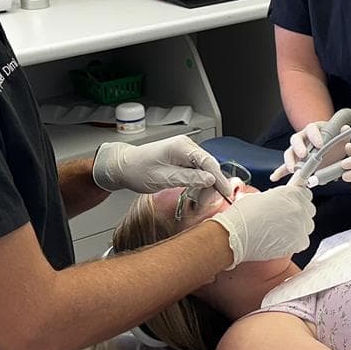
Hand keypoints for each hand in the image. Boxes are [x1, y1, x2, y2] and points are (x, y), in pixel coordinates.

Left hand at [93, 136, 233, 196]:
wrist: (124, 166)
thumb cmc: (138, 170)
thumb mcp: (164, 178)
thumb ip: (188, 179)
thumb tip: (210, 180)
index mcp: (181, 147)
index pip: (208, 162)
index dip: (220, 179)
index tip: (226, 193)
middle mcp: (186, 146)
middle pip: (209, 166)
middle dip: (213, 186)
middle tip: (209, 203)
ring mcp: (185, 151)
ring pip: (205, 170)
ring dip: (206, 186)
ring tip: (201, 201)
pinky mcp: (183, 159)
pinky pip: (198, 170)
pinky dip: (200, 183)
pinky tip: (197, 194)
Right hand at [208, 186, 315, 267]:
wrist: (236, 234)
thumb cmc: (243, 215)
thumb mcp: (261, 196)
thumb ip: (278, 197)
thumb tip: (281, 201)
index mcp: (291, 193)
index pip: (306, 194)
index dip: (298, 199)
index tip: (293, 204)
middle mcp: (299, 208)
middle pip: (309, 211)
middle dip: (299, 214)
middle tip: (284, 218)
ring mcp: (300, 226)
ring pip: (307, 227)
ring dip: (297, 228)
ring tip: (280, 231)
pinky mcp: (298, 243)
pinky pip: (303, 242)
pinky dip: (294, 242)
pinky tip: (281, 240)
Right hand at [269, 122, 346, 181]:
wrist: (332, 149)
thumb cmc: (335, 141)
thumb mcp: (342, 137)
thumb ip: (344, 133)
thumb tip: (345, 128)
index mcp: (314, 130)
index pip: (311, 129)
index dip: (315, 136)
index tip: (320, 144)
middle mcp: (303, 138)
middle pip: (296, 140)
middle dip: (298, 148)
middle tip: (303, 155)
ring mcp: (297, 150)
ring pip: (289, 152)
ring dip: (289, 160)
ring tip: (293, 169)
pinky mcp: (295, 162)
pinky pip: (284, 166)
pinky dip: (279, 172)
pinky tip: (275, 177)